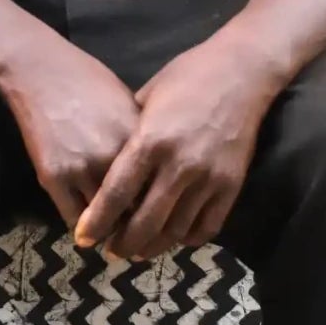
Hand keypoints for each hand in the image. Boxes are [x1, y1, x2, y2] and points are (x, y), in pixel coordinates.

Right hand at [0, 39, 144, 229]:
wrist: (41, 70)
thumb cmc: (89, 81)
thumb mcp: (129, 105)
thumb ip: (144, 142)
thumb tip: (157, 174)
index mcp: (138, 139)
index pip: (159, 191)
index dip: (162, 208)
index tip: (160, 219)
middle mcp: (112, 157)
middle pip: (135, 211)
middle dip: (139, 227)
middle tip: (140, 239)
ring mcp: (81, 169)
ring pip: (105, 221)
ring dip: (111, 231)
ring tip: (114, 237)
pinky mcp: (53, 176)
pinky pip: (73, 219)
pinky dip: (84, 228)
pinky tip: (89, 229)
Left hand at [74, 39, 280, 260]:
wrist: (241, 72)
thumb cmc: (186, 76)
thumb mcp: (146, 96)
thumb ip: (127, 131)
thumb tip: (107, 158)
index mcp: (150, 140)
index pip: (117, 193)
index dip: (98, 220)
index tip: (84, 237)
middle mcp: (178, 165)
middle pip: (145, 221)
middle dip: (123, 243)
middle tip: (111, 252)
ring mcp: (208, 178)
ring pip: (175, 231)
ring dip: (154, 246)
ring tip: (138, 250)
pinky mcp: (231, 185)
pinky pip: (207, 226)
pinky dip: (187, 238)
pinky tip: (173, 238)